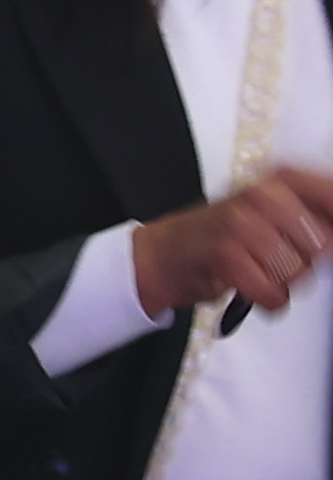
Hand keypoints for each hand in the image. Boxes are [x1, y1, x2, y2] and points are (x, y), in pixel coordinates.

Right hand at [130, 164, 332, 322]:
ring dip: (283, 281)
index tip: (322, 245)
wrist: (163, 254)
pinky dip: (267, 297)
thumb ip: (317, 221)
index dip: (330, 228)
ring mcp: (242, 223)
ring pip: (296, 270)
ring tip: (262, 270)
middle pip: (321, 244)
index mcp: (282, 181)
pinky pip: (271, 290)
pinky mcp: (225, 253)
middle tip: (282, 259)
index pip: (331, 197)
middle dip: (306, 262)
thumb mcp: (276, 217)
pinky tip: (254, 286)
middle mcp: (264, 196)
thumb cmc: (221, 237)